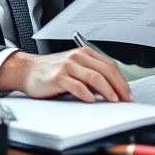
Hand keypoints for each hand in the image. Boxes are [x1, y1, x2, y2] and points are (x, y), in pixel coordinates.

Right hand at [0, 48, 133, 102]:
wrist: (27, 70)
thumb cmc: (51, 71)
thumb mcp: (74, 67)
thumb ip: (90, 73)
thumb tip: (112, 89)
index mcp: (84, 53)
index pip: (110, 65)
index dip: (121, 80)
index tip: (127, 93)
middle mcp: (77, 57)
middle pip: (105, 70)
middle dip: (118, 86)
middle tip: (125, 99)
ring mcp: (68, 66)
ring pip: (94, 77)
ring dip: (107, 90)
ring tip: (113, 100)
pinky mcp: (58, 77)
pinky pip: (77, 85)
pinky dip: (87, 94)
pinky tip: (92, 101)